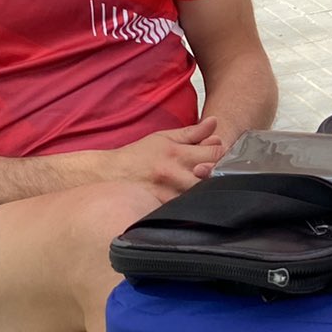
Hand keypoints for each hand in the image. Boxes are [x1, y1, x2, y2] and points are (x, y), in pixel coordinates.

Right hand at [108, 118, 225, 199]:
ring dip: (206, 190)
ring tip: (202, 186)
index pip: (215, 153)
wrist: (109, 174)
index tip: (218, 155)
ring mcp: (169, 194)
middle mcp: (174, 174)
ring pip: (201, 195)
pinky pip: (186, 209)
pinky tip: (191, 200)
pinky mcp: (163, 209)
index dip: (222, 153)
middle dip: (218, 174)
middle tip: (214, 173)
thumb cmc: (138, 155)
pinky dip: (192, 205)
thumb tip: (214, 122)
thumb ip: (192, 132)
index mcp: (177, 153)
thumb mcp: (164, 138)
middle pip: (213, 177)